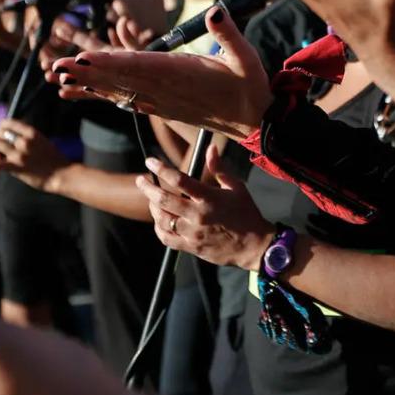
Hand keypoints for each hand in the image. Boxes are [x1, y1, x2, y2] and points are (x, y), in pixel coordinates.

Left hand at [0, 118, 69, 191]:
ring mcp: (18, 155)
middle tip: (0, 141)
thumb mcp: (43, 140)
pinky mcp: (15, 167)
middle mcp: (24, 141)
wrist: (61, 174)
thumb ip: (28, 136)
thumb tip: (12, 134)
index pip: (9, 123)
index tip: (2, 128)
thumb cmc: (54, 158)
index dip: (2, 125)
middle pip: (1, 132)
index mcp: (32, 133)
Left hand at [48, 7, 270, 139]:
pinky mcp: (163, 108)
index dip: (109, 62)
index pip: (139, 66)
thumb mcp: (246, 58)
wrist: (254, 121)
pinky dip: (106, 96)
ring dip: (89, 84)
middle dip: (87, 72)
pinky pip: (129, 101)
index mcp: (182, 75)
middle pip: (120, 79)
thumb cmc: (249, 86)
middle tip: (56, 66)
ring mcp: (162, 102)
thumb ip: (229, 34)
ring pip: (120, 91)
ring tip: (61, 78)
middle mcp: (166, 90)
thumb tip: (215, 11)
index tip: (84, 58)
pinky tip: (88, 92)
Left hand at [136, 145, 273, 270]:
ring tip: (151, 198)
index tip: (150, 161)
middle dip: (147, 187)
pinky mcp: (191, 247)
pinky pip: (166, 238)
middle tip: (141, 180)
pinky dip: (158, 228)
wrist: (254, 246)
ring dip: (152, 207)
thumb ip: (219, 168)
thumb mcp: (236, 187)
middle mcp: (198, 215)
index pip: (179, 180)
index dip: (161, 169)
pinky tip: (159, 220)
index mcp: (209, 198)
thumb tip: (210, 148)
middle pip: (163, 199)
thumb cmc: (246, 213)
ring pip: (161, 219)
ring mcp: (192, 233)